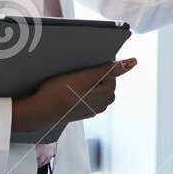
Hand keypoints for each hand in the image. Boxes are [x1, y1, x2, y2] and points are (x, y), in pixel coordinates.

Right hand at [10, 58, 135, 139]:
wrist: (40, 110)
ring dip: (87, 82)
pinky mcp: (82, 111)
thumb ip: (110, 70)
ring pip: (96, 88)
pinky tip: (69, 89)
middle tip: (78, 70)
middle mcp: (103, 104)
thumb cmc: (60, 93)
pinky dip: (81, 90)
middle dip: (95, 74)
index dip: (100, 65)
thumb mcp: (85, 77)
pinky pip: (87, 96)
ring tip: (72, 79)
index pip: (112, 72)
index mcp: (107, 95)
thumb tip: (132, 62)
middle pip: (105, 80)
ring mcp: (92, 109)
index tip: (86, 63)